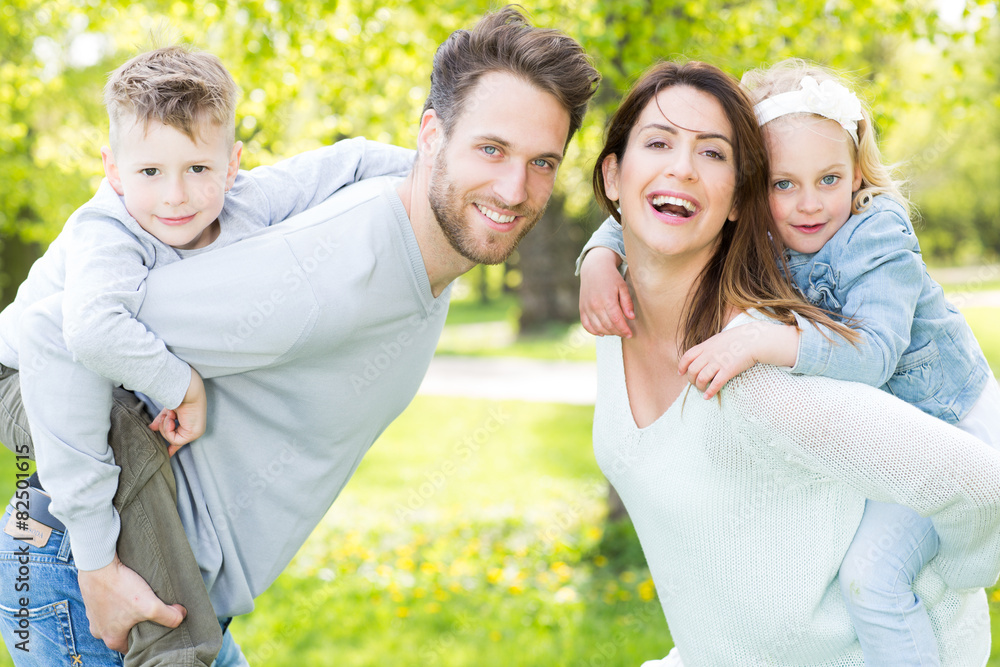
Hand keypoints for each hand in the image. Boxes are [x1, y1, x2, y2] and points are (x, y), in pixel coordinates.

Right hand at [77, 553, 185, 652]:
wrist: (97, 564)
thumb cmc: (121, 587)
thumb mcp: (150, 606)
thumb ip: (168, 616)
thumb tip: (181, 615)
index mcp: (111, 639)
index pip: (133, 647)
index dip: (148, 640)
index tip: (158, 629)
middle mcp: (99, 631)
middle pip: (125, 632)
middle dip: (139, 624)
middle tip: (152, 613)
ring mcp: (94, 616)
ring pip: (116, 618)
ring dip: (128, 610)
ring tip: (141, 599)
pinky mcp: (92, 600)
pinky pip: (109, 604)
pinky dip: (119, 599)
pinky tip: (128, 589)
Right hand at [149, 366, 206, 456]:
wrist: (187, 391)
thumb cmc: (179, 398)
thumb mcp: (167, 412)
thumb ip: (160, 421)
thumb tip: (151, 428)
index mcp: (190, 425)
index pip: (181, 439)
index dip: (173, 448)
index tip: (168, 454)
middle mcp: (195, 430)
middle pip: (172, 439)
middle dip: (164, 429)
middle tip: (167, 417)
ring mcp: (195, 433)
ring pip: (172, 440)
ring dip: (166, 427)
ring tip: (170, 415)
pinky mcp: (193, 434)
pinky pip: (174, 440)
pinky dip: (168, 429)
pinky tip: (171, 418)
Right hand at [579, 247, 633, 337]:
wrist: (594, 268)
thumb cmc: (611, 277)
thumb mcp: (623, 287)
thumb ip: (627, 303)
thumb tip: (631, 318)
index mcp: (607, 299)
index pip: (617, 320)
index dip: (624, 329)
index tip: (630, 334)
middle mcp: (595, 305)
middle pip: (608, 326)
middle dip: (618, 332)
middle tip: (625, 333)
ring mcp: (587, 307)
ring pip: (598, 328)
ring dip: (608, 332)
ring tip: (616, 331)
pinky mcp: (582, 308)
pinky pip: (586, 325)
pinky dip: (594, 331)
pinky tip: (602, 332)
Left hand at [679, 322, 798, 398]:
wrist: (755, 339)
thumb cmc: (740, 338)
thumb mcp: (720, 339)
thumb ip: (710, 347)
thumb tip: (705, 354)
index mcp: (706, 346)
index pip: (687, 356)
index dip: (682, 366)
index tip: (681, 373)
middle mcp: (709, 354)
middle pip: (692, 370)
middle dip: (691, 380)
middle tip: (695, 384)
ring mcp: (718, 362)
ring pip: (701, 379)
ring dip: (700, 387)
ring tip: (703, 391)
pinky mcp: (728, 370)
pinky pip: (715, 384)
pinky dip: (709, 392)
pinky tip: (708, 396)